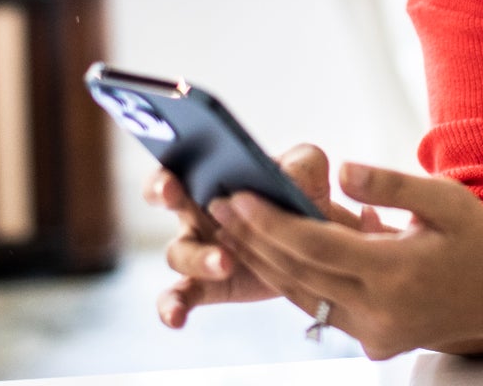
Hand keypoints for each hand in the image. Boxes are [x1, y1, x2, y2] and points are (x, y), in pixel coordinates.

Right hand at [145, 144, 390, 327]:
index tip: (172, 179)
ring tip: (227, 263)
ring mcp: (198, 250)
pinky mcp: (208, 285)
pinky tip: (176, 319)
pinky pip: (179, 296)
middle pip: (164, 197)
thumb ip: (302, 164)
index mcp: (212, 174)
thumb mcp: (309, 171)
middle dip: (161, 192)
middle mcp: (196, 209)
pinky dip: (172, 307)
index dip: (167, 167)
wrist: (320, 243)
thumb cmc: (304, 195)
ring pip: (179, 252)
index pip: (177, 162)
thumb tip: (289, 176)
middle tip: (173, 194)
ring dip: (199, 257)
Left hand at [210, 162, 482, 359]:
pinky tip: (273, 257)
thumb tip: (339, 168)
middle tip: (216, 205)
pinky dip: (294, 283)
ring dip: (264, 263)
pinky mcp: (376, 343)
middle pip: (297, 273)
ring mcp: (376, 333)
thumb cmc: (482, 241)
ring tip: (232, 228)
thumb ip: (390, 184)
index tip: (235, 194)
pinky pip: (322, 312)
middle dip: (252, 238)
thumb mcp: (445, 200)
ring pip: (302, 297)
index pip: (312, 246)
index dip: (268, 221)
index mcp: (394, 272)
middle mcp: (379, 310)